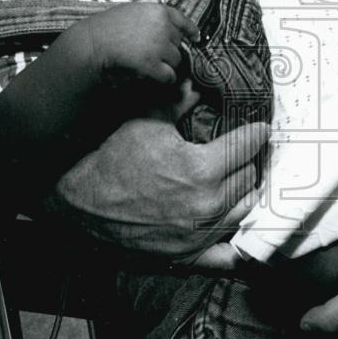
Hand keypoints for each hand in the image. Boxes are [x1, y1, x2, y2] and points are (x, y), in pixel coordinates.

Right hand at [48, 117, 269, 263]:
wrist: (77, 202)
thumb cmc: (110, 158)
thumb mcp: (147, 119)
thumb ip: (180, 100)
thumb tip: (201, 83)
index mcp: (201, 169)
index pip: (247, 146)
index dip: (255, 133)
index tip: (260, 127)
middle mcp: (206, 205)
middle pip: (249, 178)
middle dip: (248, 161)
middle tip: (245, 151)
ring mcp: (198, 235)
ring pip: (243, 210)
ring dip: (244, 192)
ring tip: (240, 178)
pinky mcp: (187, 255)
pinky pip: (226, 255)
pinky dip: (236, 241)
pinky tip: (237, 225)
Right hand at [75, 1, 199, 85]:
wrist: (91, 44)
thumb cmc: (106, 26)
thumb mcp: (129, 8)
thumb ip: (148, 1)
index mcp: (158, 10)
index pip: (183, 21)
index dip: (191, 31)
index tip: (196, 38)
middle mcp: (162, 26)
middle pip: (178, 44)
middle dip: (168, 51)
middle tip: (150, 54)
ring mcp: (158, 46)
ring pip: (176, 61)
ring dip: (165, 65)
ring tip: (146, 64)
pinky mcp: (152, 64)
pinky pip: (169, 76)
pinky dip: (162, 79)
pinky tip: (151, 76)